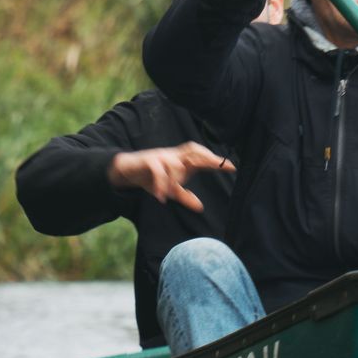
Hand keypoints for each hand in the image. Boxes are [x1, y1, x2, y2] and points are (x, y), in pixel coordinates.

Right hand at [106, 142, 233, 212]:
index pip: (201, 156)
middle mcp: (173, 156)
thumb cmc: (151, 177)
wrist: (126, 170)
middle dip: (205, 156)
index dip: (215, 160)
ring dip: (174, 180)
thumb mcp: (170, 189)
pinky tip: (160, 196)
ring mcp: (160, 156)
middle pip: (192, 150)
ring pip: (174, 164)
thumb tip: (200, 207)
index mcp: (181, 161)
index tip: (231, 166)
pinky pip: (157, 170)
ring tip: (169, 194)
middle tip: (217, 164)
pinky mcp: (148, 160)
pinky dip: (160, 183)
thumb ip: (185, 196)